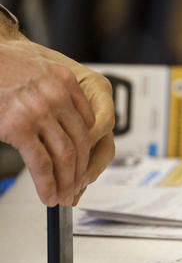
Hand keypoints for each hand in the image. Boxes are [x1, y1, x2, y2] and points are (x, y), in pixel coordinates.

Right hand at [0, 38, 114, 205]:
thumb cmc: (0, 66)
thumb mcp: (38, 69)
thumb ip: (57, 92)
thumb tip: (63, 125)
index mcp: (66, 81)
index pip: (91, 123)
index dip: (90, 150)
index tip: (85, 164)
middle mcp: (58, 96)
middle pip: (83, 142)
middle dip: (82, 171)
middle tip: (76, 188)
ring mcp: (40, 112)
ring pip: (67, 156)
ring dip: (67, 182)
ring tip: (64, 196)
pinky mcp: (19, 127)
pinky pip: (42, 163)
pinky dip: (47, 184)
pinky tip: (48, 195)